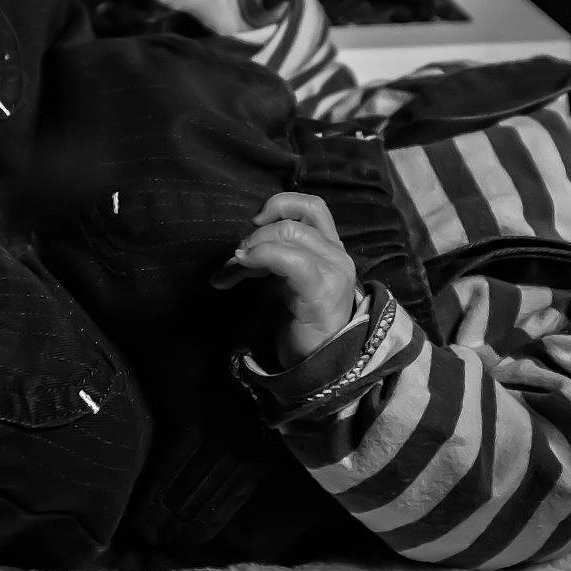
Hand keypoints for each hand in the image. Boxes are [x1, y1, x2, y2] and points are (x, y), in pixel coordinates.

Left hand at [209, 192, 358, 367]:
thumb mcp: (279, 282)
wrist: (317, 365)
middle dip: (257, 232)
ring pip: (291, 232)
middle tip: (238, 255)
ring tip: (236, 266)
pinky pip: (291, 259)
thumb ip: (264, 260)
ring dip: (255, 244)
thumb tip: (234, 253)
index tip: (252, 225)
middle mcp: (336, 254)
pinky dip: (262, 256)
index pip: (309, 206)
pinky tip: (243, 268)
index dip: (277, 206)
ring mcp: (334, 271)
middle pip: (295, 217)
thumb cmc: (298, 324)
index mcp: (330, 248)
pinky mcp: (323, 291)